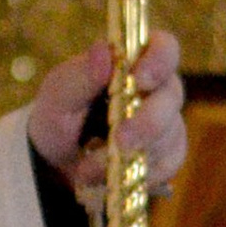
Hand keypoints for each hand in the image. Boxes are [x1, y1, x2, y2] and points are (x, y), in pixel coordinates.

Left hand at [28, 31, 185, 206]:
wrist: (54, 161)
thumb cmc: (58, 114)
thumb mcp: (58, 94)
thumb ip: (81, 74)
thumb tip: (104, 51)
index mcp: (133, 61)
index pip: (164, 47)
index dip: (159, 60)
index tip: (139, 79)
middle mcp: (156, 89)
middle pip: (171, 97)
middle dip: (146, 122)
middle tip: (118, 141)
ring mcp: (166, 123)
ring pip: (169, 136)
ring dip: (130, 155)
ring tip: (88, 169)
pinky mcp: (167, 155)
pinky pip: (166, 165)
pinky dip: (136, 174)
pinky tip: (108, 178)